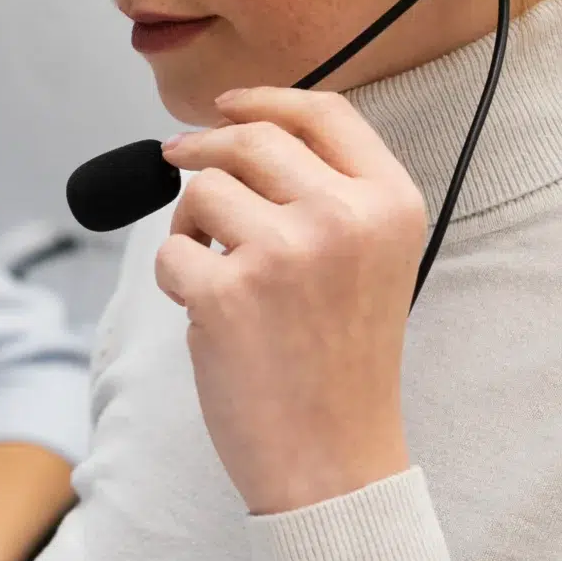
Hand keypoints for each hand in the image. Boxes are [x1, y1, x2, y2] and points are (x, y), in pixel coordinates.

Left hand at [156, 87, 427, 514]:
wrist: (335, 460)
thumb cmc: (342, 367)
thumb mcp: (370, 263)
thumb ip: (328, 195)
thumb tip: (237, 131)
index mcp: (389, 204)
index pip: (324, 112)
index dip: (266, 99)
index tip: (227, 106)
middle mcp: (343, 217)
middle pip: (252, 138)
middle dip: (204, 148)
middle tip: (176, 161)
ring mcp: (284, 251)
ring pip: (203, 191)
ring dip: (191, 224)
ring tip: (215, 271)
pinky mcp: (227, 291)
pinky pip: (171, 253)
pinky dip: (175, 279)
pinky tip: (207, 313)